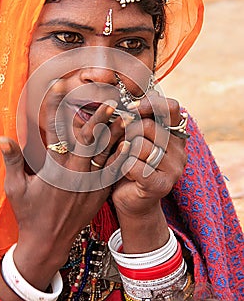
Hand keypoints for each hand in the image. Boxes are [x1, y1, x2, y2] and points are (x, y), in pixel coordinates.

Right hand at [0, 81, 129, 288]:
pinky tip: (130, 143)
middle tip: (109, 100)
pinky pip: (113, 172)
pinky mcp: (99, 194)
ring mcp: (89, 186)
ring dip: (115, 134)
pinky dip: (122, 156)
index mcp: (53, 171)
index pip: (55, 132)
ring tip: (126, 116)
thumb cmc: (29, 214)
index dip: (57, 107)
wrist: (48, 243)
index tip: (60, 86)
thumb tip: (2, 138)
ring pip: (106, 155)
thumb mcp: (16, 189)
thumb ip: (13, 161)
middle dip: (98, 119)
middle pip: (89, 141)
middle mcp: (74, 175)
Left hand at [111, 90, 187, 251]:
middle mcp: (180, 151)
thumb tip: (121, 98)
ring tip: (121, 160)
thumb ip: (135, 120)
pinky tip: (122, 172)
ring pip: (140, 145)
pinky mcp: (161, 185)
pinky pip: (134, 164)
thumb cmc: (129, 165)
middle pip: (149, 126)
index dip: (149, 104)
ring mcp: (174, 169)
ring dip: (122, 151)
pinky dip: (121, 166)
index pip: (171, 107)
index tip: (129, 109)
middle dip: (127, 131)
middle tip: (120, 142)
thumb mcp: (133, 138)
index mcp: (175, 136)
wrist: (130, 201)